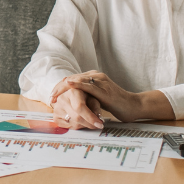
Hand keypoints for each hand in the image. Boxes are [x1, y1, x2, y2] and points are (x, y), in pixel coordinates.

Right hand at [48, 86, 103, 129]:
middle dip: (89, 124)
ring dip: (84, 125)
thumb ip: (96, 107)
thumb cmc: (84, 96)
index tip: (99, 124)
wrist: (71, 96)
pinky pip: (69, 127)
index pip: (80, 107)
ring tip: (88, 120)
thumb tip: (98, 118)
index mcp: (72, 92)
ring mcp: (57, 109)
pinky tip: (80, 121)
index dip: (90, 117)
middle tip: (98, 125)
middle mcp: (62, 99)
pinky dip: (77, 126)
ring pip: (74, 124)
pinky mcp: (55, 117)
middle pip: (77, 117)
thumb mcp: (93, 98)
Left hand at [50, 72, 175, 122]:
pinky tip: (67, 84)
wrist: (134, 106)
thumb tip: (75, 104)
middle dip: (59, 88)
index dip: (60, 88)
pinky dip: (76, 84)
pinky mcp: (104, 89)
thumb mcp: (99, 99)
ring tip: (53, 95)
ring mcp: (100, 81)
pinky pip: (88, 85)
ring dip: (63, 88)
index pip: (73, 80)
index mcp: (94, 78)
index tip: (52, 96)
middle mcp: (96, 76)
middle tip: (50, 98)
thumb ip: (89, 97)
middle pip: (72, 79)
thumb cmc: (118, 105)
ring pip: (77, 81)